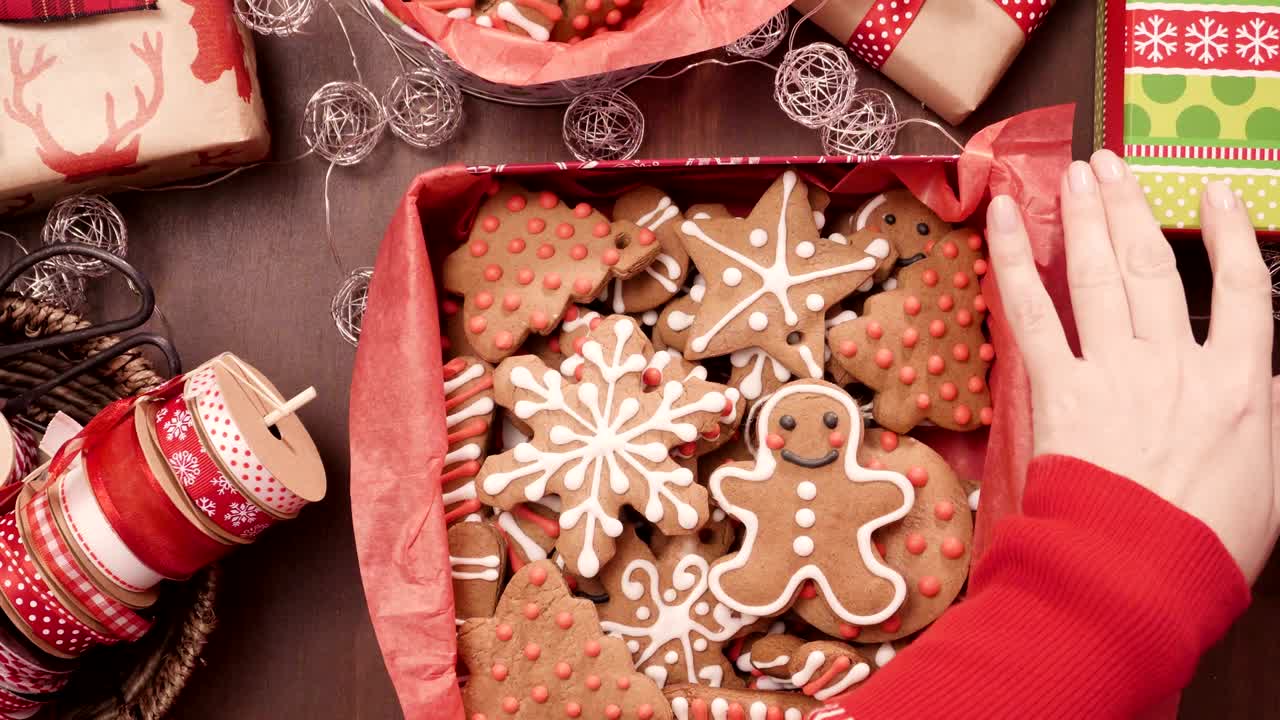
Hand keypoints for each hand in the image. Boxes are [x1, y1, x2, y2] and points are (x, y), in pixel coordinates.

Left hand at [986, 149, 1278, 582]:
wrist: (1139, 577)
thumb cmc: (1208, 542)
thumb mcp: (1269, 478)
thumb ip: (1264, 414)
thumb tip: (1263, 378)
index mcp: (1241, 384)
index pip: (1246, 288)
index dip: (1231, 234)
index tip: (1215, 193)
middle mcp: (1177, 365)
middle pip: (1157, 267)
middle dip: (1132, 208)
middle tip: (1113, 163)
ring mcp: (1114, 373)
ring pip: (1100, 276)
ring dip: (1086, 217)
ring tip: (1077, 173)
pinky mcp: (1058, 391)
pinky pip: (1032, 313)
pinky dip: (1013, 261)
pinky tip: (1000, 218)